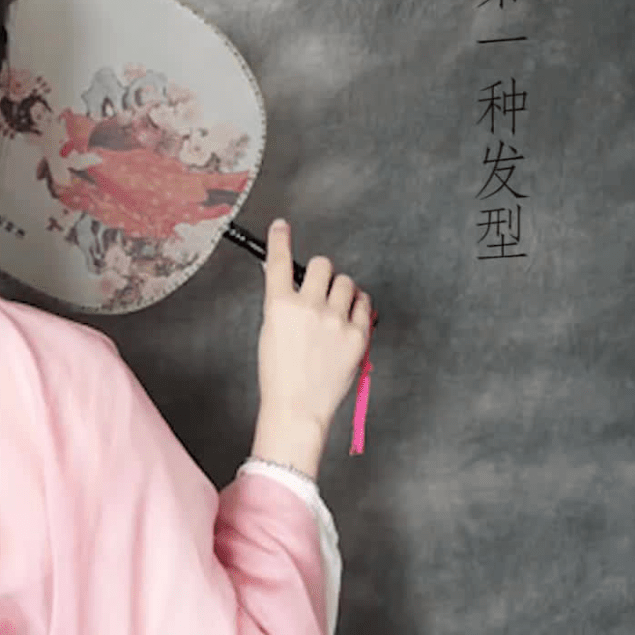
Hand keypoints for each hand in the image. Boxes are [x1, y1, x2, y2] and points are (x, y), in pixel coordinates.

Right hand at [251, 218, 373, 478]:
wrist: (298, 407)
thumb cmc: (280, 375)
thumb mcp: (270, 333)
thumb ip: (282, 304)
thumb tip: (291, 282)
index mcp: (278, 306)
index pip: (277, 262)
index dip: (279, 239)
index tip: (281, 226)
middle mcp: (307, 307)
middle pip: (321, 265)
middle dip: (320, 273)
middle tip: (318, 287)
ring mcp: (335, 320)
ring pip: (346, 282)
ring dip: (340, 289)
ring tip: (335, 308)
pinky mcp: (357, 334)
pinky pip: (364, 303)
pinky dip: (359, 305)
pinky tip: (351, 315)